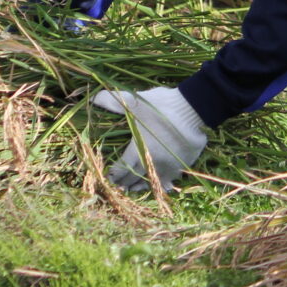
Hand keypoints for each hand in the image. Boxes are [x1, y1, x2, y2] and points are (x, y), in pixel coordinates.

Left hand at [92, 86, 206, 192]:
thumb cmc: (161, 106)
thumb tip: (93, 98)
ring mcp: (167, 165)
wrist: (193, 109)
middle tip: (118, 185)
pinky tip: (158, 185)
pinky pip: (169, 180)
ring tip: (134, 188)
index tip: (110, 176)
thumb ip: (113, 100)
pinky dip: (161, 183)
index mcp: (138, 148)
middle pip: (135, 177)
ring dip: (141, 185)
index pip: (122, 167)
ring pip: (151, 182)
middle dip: (125, 182)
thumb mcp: (135, 101)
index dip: (115, 173)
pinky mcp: (181, 164)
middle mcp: (151, 161)